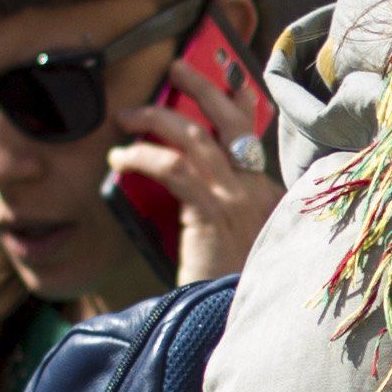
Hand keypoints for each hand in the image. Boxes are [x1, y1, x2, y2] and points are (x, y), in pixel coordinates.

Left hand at [109, 55, 282, 282]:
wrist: (227, 324)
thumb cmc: (223, 291)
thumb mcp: (229, 245)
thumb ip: (215, 211)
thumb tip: (178, 181)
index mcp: (270, 198)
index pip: (254, 139)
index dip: (240, 104)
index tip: (229, 78)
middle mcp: (260, 192)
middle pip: (233, 124)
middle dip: (203, 88)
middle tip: (178, 67)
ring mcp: (240, 201)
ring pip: (199, 139)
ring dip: (160, 118)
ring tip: (129, 114)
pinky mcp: (213, 214)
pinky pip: (175, 169)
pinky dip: (144, 156)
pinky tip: (121, 157)